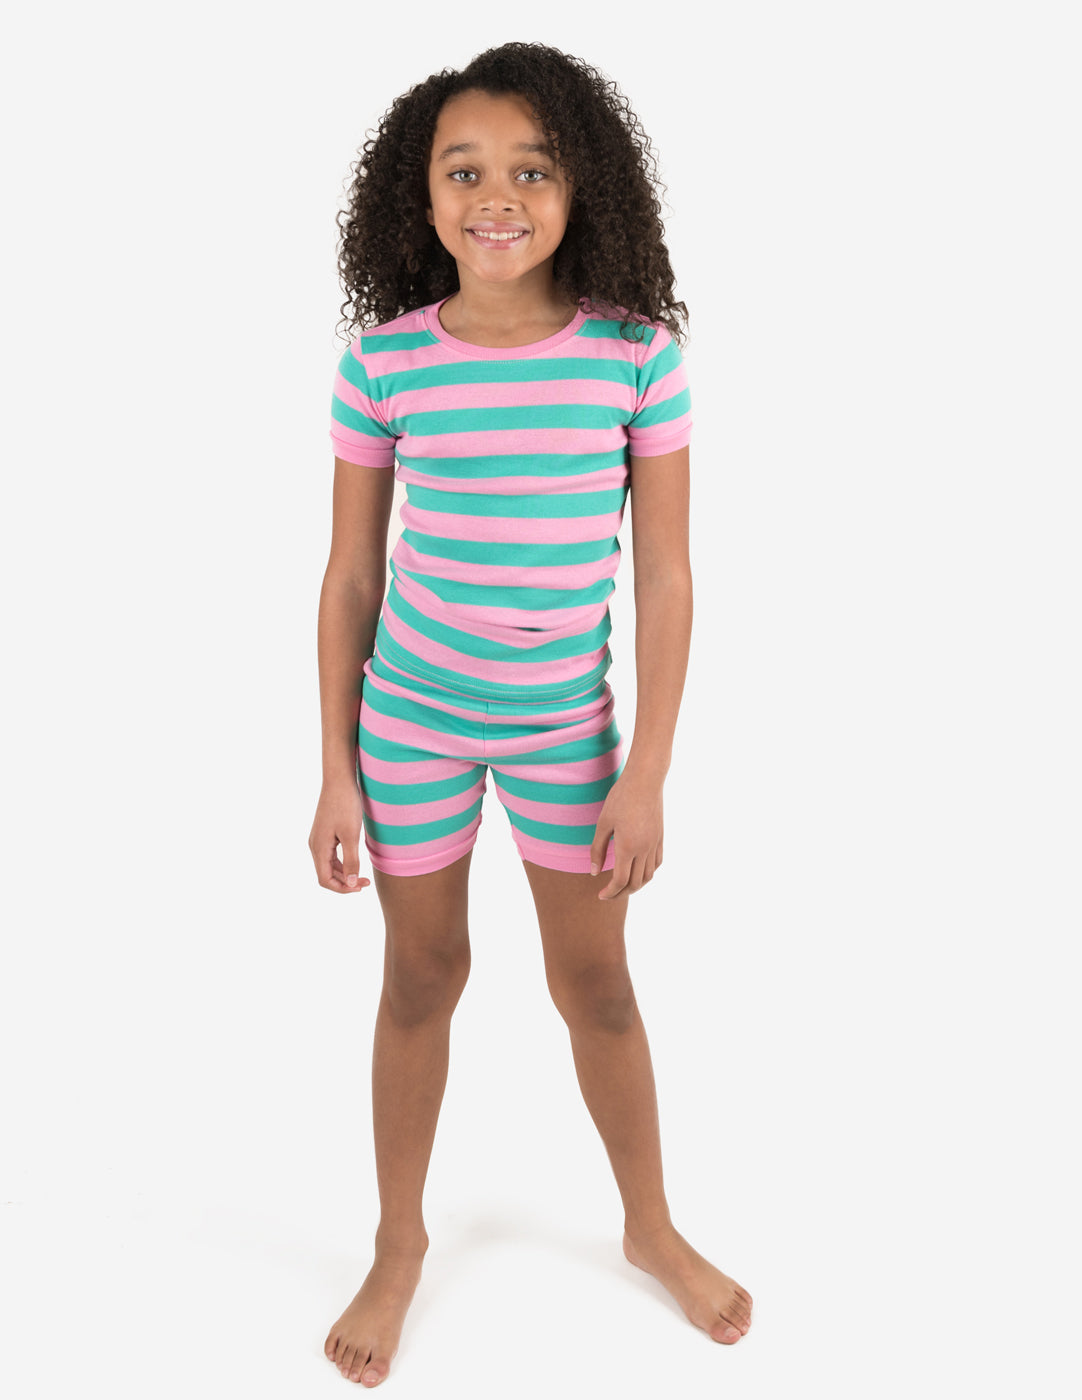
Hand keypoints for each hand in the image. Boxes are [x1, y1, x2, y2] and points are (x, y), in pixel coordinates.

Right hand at [308, 776, 371, 891]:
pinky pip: (331, 854)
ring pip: (329, 865)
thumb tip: (351, 883)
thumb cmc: (345, 805)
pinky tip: (355, 860)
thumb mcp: (351, 835)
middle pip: (326, 874)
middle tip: (366, 883)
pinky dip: (342, 862)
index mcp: (318, 848)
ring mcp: (319, 839)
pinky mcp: (324, 832)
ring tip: (363, 876)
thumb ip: (351, 860)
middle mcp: (315, 845)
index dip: (342, 888)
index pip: (325, 879)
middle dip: (345, 882)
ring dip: (344, 873)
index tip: (360, 887)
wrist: (339, 780)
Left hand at [589, 769, 663, 899]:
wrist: (645, 780)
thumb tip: (594, 873)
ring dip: (635, 885)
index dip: (610, 892)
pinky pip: (657, 863)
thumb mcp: (603, 823)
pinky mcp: (660, 838)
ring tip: (622, 886)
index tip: (600, 895)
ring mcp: (655, 844)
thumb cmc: (620, 798)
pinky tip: (638, 870)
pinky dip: (648, 873)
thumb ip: (597, 849)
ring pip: (648, 876)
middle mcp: (644, 849)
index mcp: (627, 847)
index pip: (620, 880)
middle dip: (621, 893)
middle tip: (608, 894)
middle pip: (635, 883)